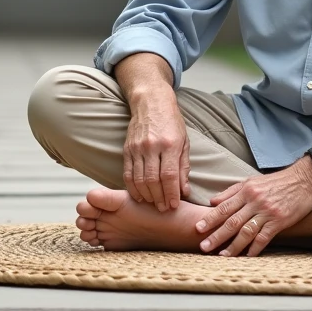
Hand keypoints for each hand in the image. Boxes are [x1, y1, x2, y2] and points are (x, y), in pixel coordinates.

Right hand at [123, 94, 191, 210]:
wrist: (150, 102)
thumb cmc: (171, 121)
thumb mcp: (184, 141)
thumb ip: (183, 167)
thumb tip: (184, 190)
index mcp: (170, 144)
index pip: (169, 175)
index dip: (171, 193)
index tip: (174, 205)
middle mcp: (152, 146)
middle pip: (153, 180)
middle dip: (159, 198)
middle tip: (164, 209)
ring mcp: (137, 148)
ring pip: (139, 179)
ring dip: (146, 196)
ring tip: (153, 204)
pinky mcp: (127, 149)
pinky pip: (128, 173)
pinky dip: (133, 188)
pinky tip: (139, 196)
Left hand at [195, 161, 311, 256]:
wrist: (304, 180)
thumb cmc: (277, 181)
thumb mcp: (252, 181)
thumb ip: (231, 192)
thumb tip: (212, 201)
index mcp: (246, 191)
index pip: (224, 207)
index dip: (210, 218)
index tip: (198, 228)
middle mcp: (255, 202)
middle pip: (232, 221)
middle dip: (216, 235)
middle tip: (203, 246)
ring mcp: (267, 212)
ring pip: (246, 232)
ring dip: (233, 246)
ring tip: (222, 255)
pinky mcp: (280, 221)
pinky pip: (264, 237)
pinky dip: (255, 248)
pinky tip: (247, 256)